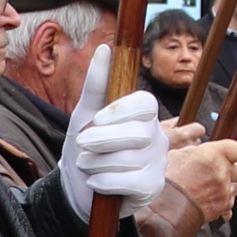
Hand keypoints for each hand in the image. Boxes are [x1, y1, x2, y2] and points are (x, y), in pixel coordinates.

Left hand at [59, 61, 167, 216]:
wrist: (77, 188)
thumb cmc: (85, 147)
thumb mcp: (85, 113)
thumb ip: (97, 83)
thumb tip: (106, 49)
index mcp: (144, 115)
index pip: (145, 103)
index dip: (120, 110)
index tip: (96, 119)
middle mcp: (157, 136)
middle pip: (137, 132)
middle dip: (102, 139)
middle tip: (83, 144)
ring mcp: (158, 162)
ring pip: (130, 158)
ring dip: (98, 163)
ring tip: (88, 165)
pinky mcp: (153, 187)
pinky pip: (130, 181)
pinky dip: (104, 182)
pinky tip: (97, 182)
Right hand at [162, 130, 236, 221]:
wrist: (163, 209)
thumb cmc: (165, 181)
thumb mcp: (176, 155)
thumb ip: (196, 153)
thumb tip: (199, 152)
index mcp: (213, 155)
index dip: (231, 152)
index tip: (225, 154)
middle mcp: (223, 173)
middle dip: (235, 168)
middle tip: (224, 169)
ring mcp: (224, 192)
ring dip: (231, 185)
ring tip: (217, 185)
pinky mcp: (222, 208)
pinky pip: (231, 203)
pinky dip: (224, 202)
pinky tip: (213, 200)